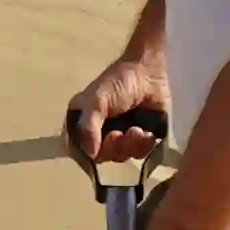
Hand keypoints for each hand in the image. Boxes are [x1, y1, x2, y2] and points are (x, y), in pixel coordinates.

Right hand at [59, 47, 171, 168]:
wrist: (150, 73)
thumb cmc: (118, 83)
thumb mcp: (97, 101)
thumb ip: (89, 127)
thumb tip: (90, 154)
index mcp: (82, 122)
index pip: (79, 150)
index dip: (91, 152)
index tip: (102, 141)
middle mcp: (98, 132)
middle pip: (102, 156)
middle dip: (115, 146)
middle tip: (122, 133)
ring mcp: (120, 136)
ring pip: (122, 156)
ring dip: (131, 145)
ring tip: (138, 129)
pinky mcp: (140, 138)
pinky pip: (140, 154)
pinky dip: (145, 145)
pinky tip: (148, 132)